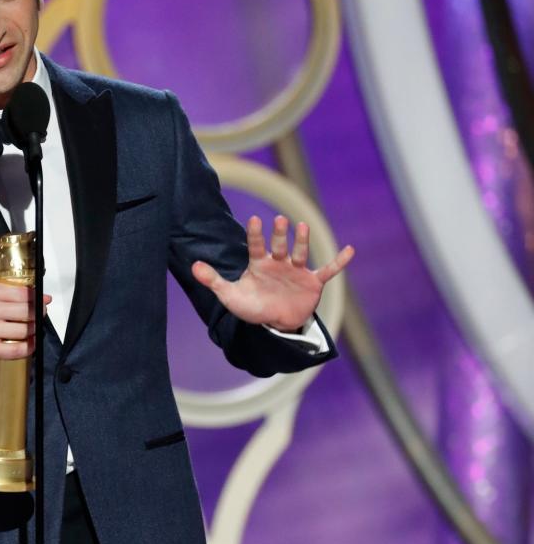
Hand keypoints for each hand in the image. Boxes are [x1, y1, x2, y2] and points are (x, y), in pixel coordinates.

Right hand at [0, 283, 51, 364]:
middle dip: (38, 314)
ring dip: (33, 330)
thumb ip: (8, 292)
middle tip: (40, 315)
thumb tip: (39, 296)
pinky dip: (28, 347)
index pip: (23, 294)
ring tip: (33, 328)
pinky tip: (31, 343)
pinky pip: (16, 350)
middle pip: (27, 312)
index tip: (45, 301)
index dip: (38, 298)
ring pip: (24, 331)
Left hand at [191, 215, 354, 331]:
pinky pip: (328, 270)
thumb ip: (214, 281)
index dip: (255, 234)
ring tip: (302, 226)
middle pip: (279, 245)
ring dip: (301, 241)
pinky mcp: (312, 282)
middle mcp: (279, 262)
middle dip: (279, 234)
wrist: (275, 325)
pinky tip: (350, 250)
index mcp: (259, 263)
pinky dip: (338, 262)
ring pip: (300, 252)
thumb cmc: (252, 307)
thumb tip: (193, 267)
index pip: (256, 246)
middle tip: (279, 219)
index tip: (253, 220)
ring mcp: (297, 270)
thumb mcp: (231, 296)